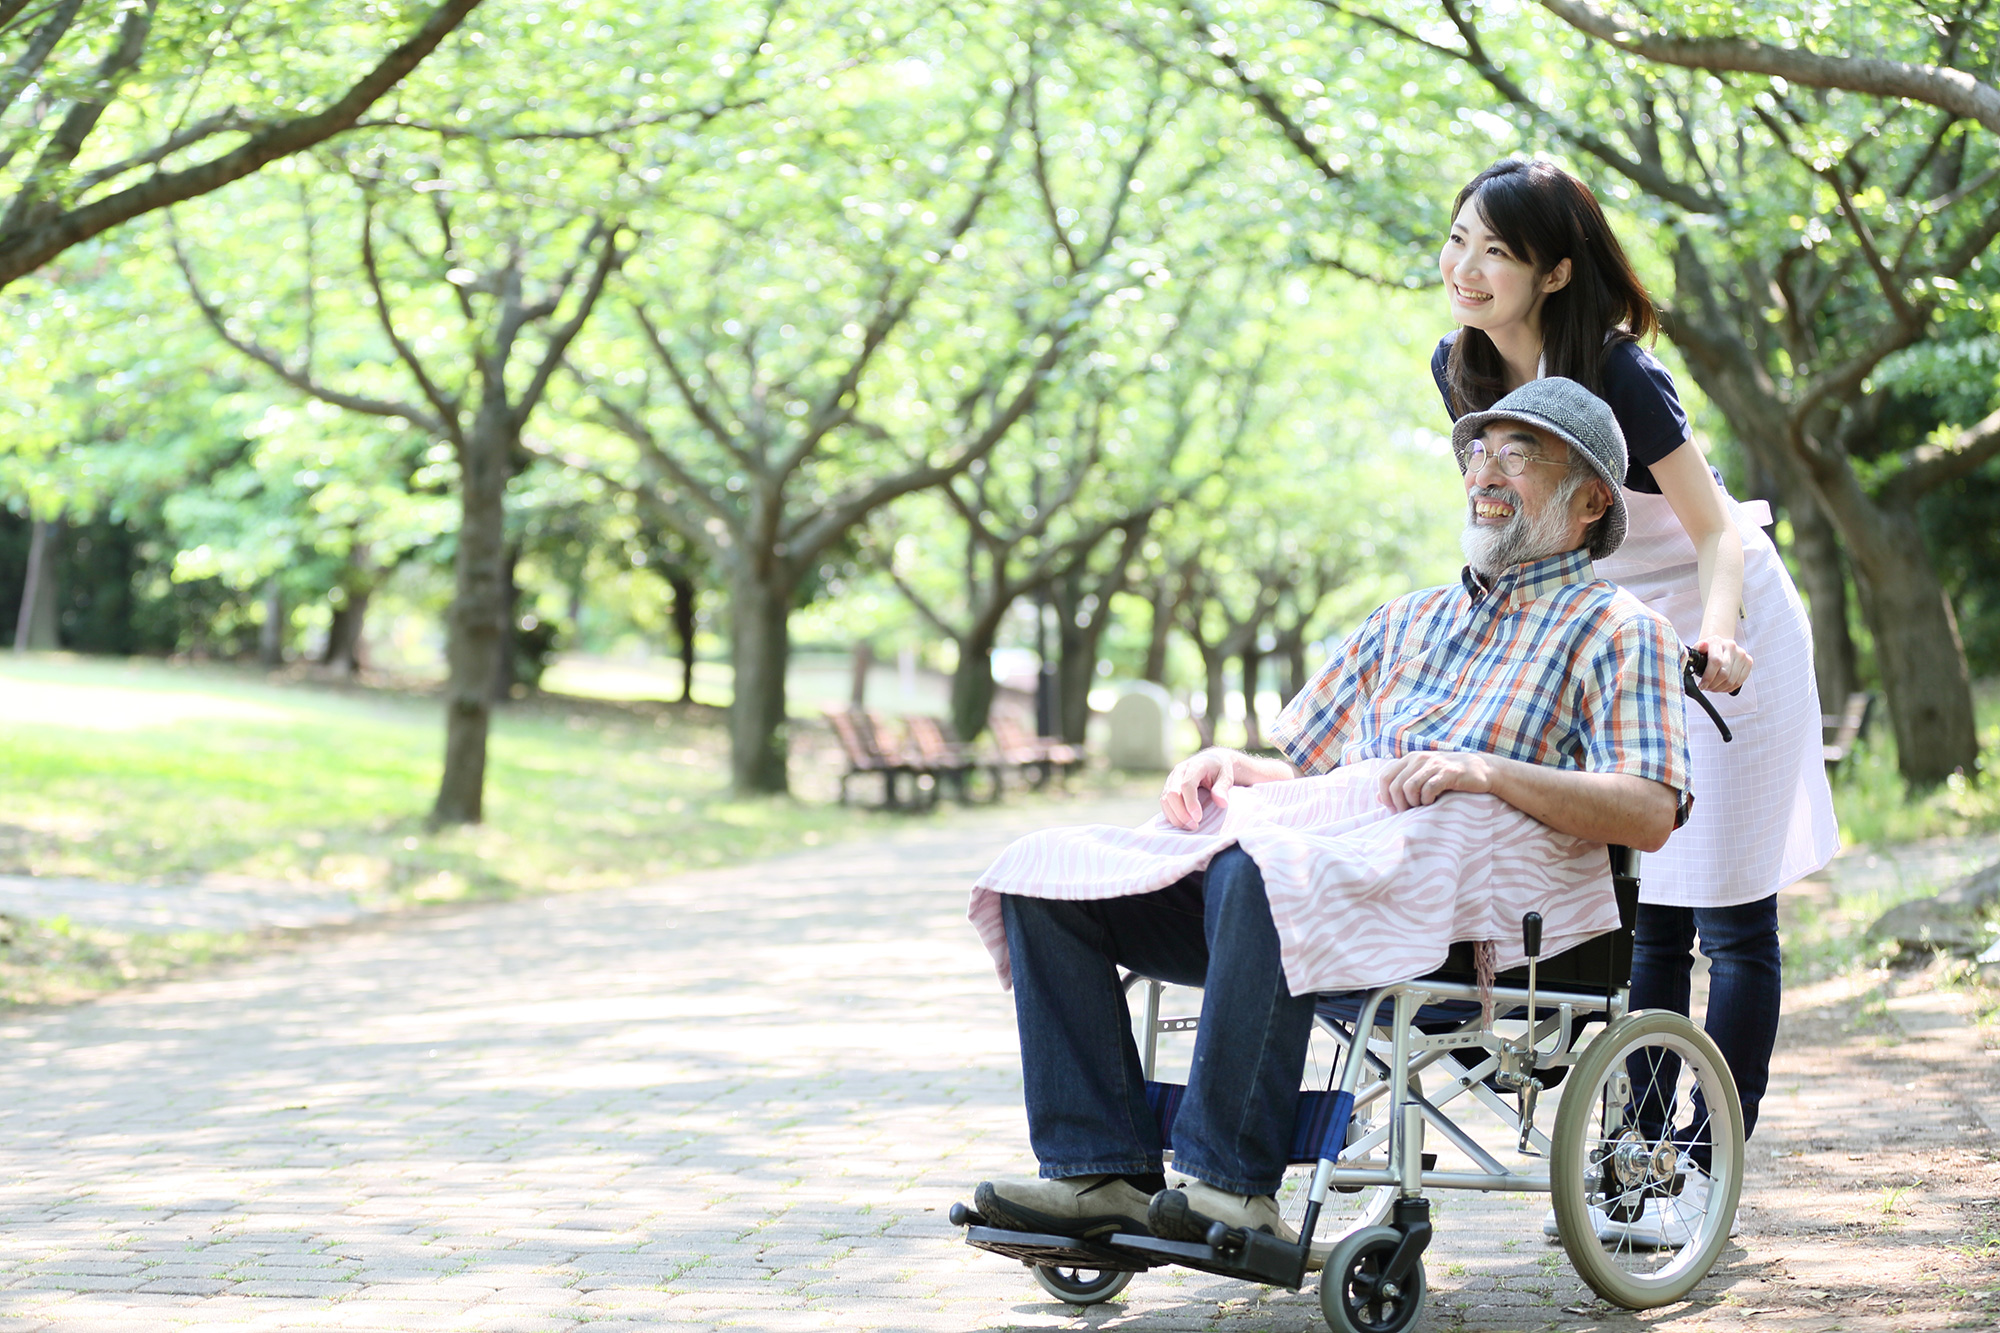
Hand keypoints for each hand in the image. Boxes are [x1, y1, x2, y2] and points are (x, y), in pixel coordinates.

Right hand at [1161, 748, 1237, 829]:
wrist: (1212, 761)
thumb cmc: (1221, 771)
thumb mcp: (1227, 777)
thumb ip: (1223, 789)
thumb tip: (1222, 803)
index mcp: (1194, 766)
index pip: (1187, 785)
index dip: (1190, 803)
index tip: (1198, 818)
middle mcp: (1179, 771)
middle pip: (1172, 793)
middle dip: (1181, 813)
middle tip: (1195, 826)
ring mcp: (1171, 780)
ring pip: (1165, 800)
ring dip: (1175, 817)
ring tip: (1191, 826)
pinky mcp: (1168, 788)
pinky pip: (1164, 804)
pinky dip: (1172, 816)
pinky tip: (1184, 823)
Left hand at [1376, 751, 1495, 812]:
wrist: (1481, 770)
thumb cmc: (1448, 777)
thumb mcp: (1422, 778)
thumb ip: (1401, 785)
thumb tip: (1377, 798)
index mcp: (1409, 759)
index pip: (1384, 778)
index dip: (1386, 797)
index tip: (1396, 810)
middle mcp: (1418, 758)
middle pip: (1395, 786)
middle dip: (1399, 805)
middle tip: (1410, 813)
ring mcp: (1433, 764)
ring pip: (1409, 787)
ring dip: (1413, 803)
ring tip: (1422, 807)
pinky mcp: (1448, 773)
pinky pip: (1428, 788)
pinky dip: (1427, 800)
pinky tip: (1433, 803)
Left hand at [1692, 637, 1751, 692]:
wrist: (1719, 645)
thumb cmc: (1706, 650)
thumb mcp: (1697, 650)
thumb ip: (1697, 650)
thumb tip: (1703, 645)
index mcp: (1716, 641)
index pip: (1716, 661)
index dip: (1708, 677)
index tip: (1702, 685)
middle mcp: (1731, 646)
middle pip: (1724, 673)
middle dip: (1713, 685)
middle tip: (1706, 687)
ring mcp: (1741, 654)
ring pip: (1732, 680)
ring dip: (1720, 688)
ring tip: (1713, 687)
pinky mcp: (1748, 661)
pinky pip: (1739, 681)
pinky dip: (1729, 688)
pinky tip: (1722, 686)